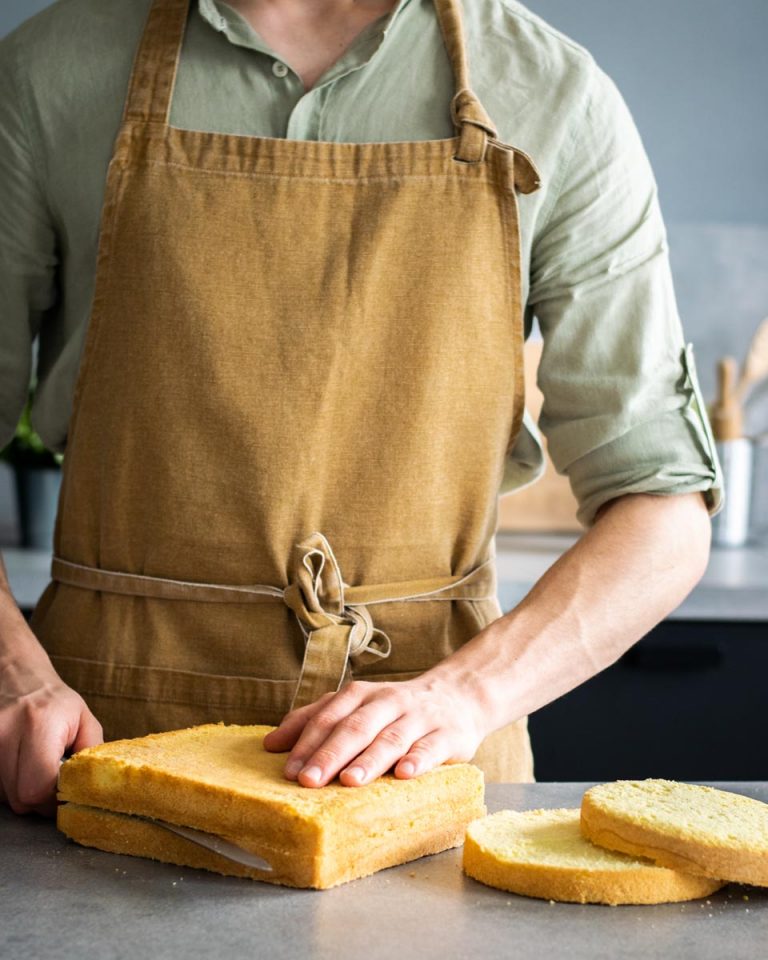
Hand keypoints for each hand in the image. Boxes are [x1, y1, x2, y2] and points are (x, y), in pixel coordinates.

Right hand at [0, 655, 102, 815]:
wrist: (16, 677)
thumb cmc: (54, 701)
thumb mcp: (83, 719)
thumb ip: (91, 753)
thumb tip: (89, 787)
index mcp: (39, 723)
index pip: (38, 786)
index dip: (54, 799)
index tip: (65, 794)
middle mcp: (5, 732)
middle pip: (20, 798)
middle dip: (40, 799)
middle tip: (52, 783)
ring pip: (5, 796)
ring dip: (23, 791)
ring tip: (34, 768)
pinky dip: (8, 785)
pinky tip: (18, 767)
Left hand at [262, 675, 487, 787]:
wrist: (460, 694)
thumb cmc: (398, 709)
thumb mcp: (356, 706)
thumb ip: (315, 720)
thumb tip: (271, 744)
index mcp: (362, 695)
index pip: (330, 716)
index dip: (308, 743)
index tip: (289, 771)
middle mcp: (389, 702)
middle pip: (357, 727)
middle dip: (331, 754)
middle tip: (309, 781)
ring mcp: (420, 718)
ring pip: (392, 737)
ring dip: (370, 759)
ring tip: (350, 781)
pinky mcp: (449, 734)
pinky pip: (431, 747)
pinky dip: (418, 760)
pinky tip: (404, 774)